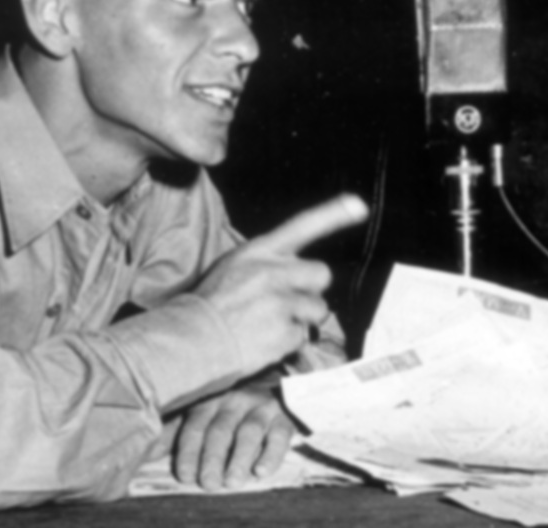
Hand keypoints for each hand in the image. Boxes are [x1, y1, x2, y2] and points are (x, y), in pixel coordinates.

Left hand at [170, 382, 294, 489]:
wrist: (275, 384)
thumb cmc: (230, 407)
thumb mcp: (202, 411)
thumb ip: (176, 431)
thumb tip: (146, 452)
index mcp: (210, 400)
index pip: (195, 425)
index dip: (188, 452)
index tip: (185, 476)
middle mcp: (235, 400)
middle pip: (220, 430)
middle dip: (212, 459)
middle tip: (208, 484)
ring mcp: (261, 407)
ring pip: (249, 432)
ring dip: (240, 459)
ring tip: (232, 482)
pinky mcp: (285, 418)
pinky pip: (280, 436)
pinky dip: (271, 455)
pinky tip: (261, 472)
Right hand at [196, 194, 366, 376]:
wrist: (189, 341)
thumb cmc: (211, 304)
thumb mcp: (234, 267)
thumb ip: (268, 264)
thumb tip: (300, 271)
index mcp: (258, 252)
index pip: (302, 225)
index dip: (333, 214)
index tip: (359, 206)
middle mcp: (272, 272)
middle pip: (321, 274)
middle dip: (311, 289)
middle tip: (287, 302)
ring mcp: (280, 302)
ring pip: (318, 309)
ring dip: (302, 319)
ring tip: (270, 323)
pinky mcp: (284, 332)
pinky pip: (303, 336)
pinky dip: (288, 342)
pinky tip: (265, 339)